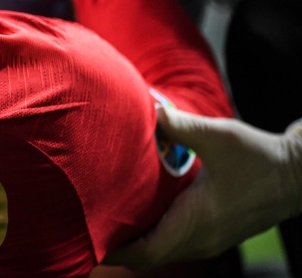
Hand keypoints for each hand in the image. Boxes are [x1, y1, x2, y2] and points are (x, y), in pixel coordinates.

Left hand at [105, 109, 301, 268]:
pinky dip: (153, 236)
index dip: (116, 251)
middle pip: (149, 256)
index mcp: (198, 222)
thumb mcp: (219, 136)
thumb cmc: (260, 157)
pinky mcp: (215, 233)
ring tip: (104, 220)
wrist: (297, 174)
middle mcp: (202, 238)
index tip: (88, 240)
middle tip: (85, 227)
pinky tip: (137, 214)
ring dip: (135, 242)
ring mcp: (210, 240)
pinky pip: (176, 244)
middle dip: (117, 246)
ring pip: (163, 251)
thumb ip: (180, 126)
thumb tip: (148, 109)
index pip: (147, 252)